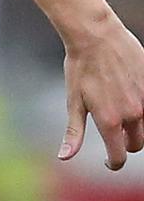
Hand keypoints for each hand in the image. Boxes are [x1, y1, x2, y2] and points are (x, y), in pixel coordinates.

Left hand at [60, 21, 143, 169]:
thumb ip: (73, 132)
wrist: (96, 36)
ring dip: (137, 128)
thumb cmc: (80, 69)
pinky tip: (128, 97)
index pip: (119, 156)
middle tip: (114, 137)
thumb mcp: (73, 102)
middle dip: (125, 145)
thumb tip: (64, 157)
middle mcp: (133, 113)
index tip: (108, 162)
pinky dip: (143, 108)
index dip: (113, 163)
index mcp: (110, 120)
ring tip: (122, 117)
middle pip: (136, 143)